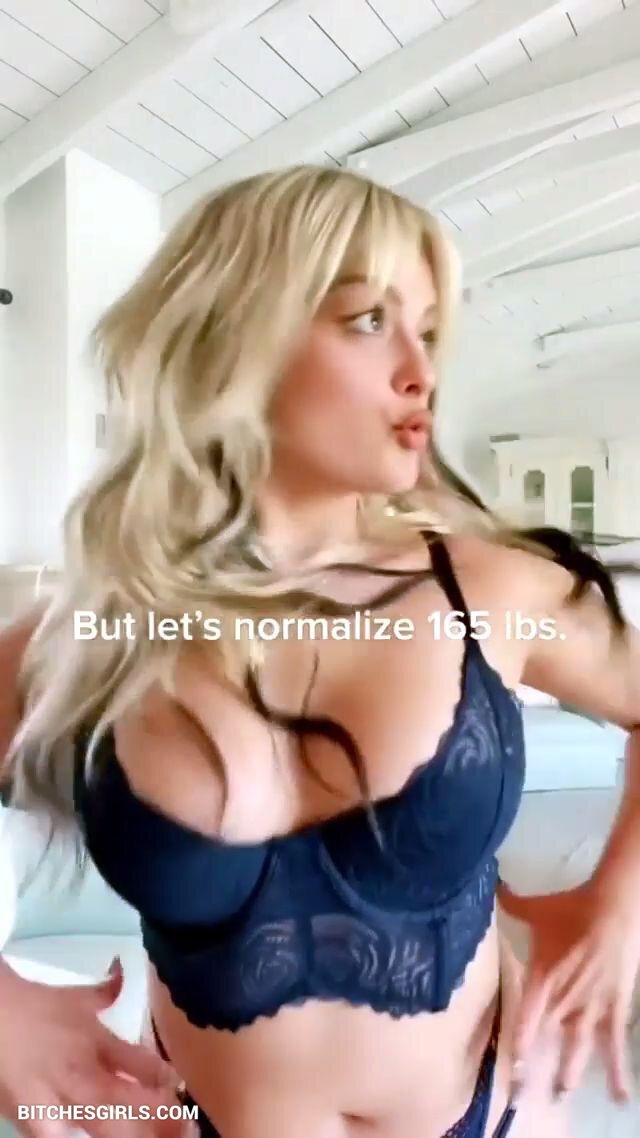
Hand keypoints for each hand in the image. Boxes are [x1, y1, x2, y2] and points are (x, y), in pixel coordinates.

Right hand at [0, 955, 190, 1137]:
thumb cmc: (36, 1007)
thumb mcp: (76, 998)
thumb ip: (107, 990)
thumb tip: (122, 967)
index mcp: (98, 1042)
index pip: (142, 1063)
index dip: (166, 1079)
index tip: (184, 1089)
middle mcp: (83, 1071)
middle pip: (128, 1099)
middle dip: (157, 1117)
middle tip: (183, 1129)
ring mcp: (57, 1099)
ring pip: (100, 1125)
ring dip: (128, 1133)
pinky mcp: (30, 1120)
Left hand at [498, 878, 639, 1103]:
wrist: (613, 908)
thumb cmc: (572, 908)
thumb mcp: (536, 909)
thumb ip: (512, 903)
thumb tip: (491, 888)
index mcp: (543, 979)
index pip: (526, 1019)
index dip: (520, 1044)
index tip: (514, 1067)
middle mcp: (564, 1000)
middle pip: (548, 1040)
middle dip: (538, 1068)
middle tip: (525, 1095)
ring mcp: (591, 1007)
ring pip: (578, 1048)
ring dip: (570, 1072)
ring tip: (562, 1095)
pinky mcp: (614, 1008)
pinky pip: (615, 1044)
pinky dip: (618, 1070)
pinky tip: (621, 1095)